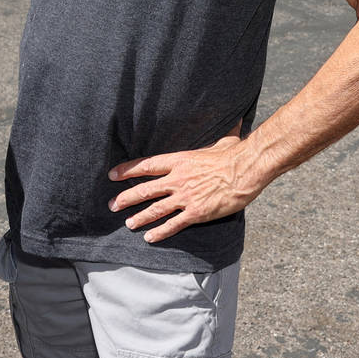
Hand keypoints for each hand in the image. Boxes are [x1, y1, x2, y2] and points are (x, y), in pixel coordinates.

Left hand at [108, 132, 257, 243]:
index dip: (127, 170)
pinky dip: (160, 232)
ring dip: (140, 217)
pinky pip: (174, 224)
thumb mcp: (220, 140)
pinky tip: (150, 237)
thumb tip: (231, 119)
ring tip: (128, 223)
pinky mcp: (196, 213)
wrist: (246, 170)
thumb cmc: (234, 153)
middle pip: (145, 190)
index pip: (146, 165)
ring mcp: (186, 197)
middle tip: (112, 205)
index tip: (113, 175)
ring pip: (156, 209)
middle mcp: (178, 179)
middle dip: (126, 198)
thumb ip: (216, 136)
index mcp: (179, 160)